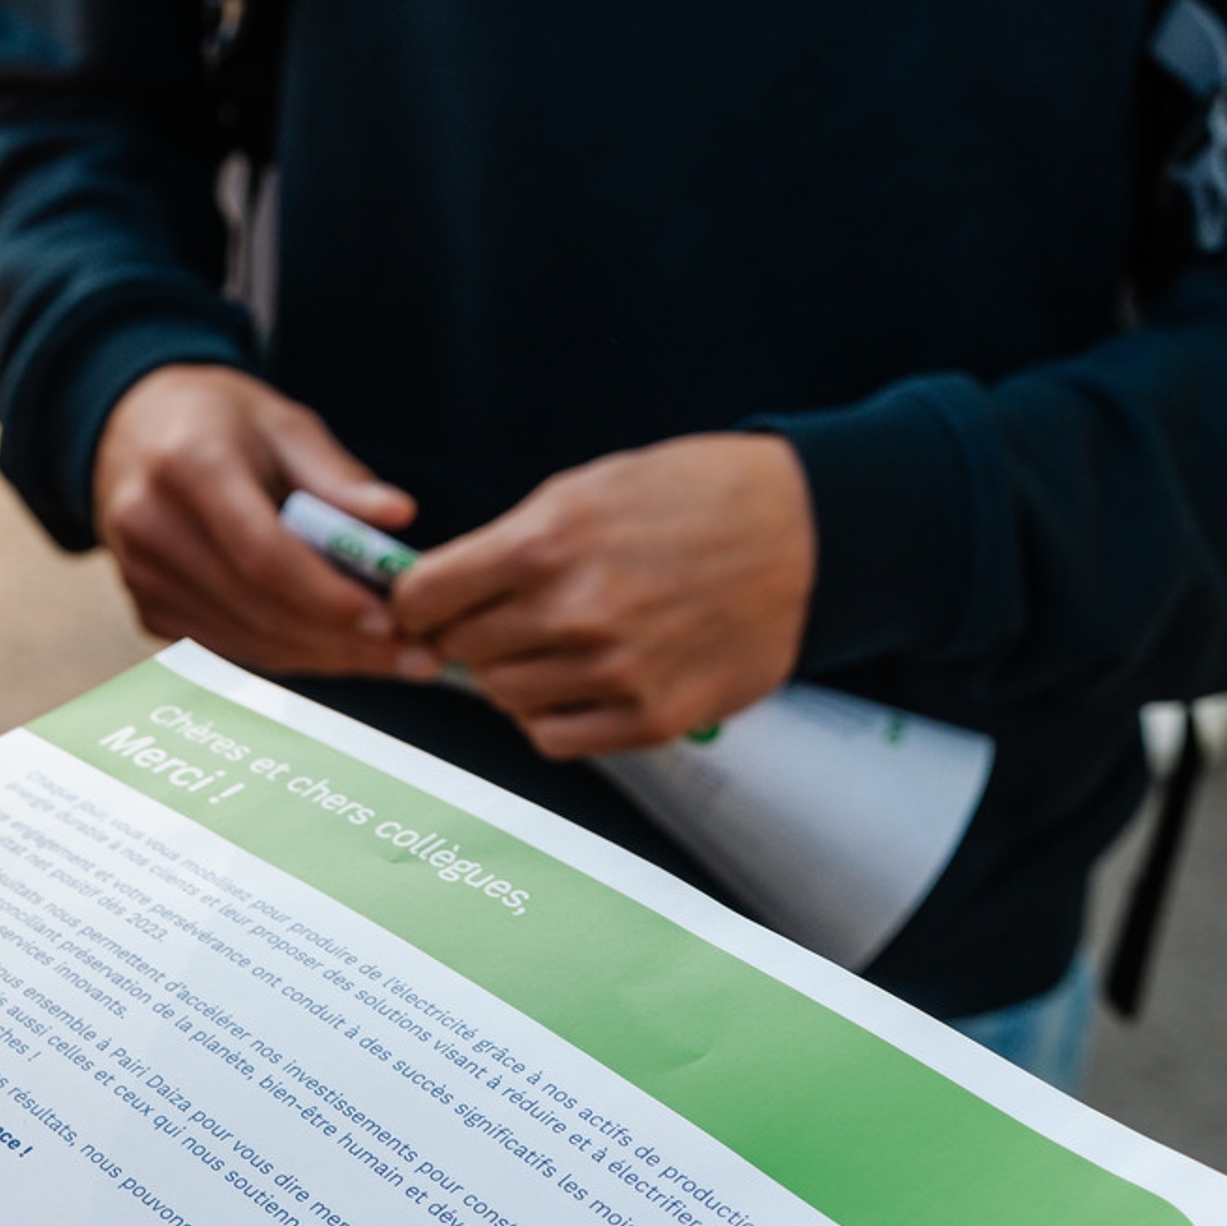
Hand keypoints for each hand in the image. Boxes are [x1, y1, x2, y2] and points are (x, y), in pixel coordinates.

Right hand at [91, 365, 445, 683]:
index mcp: (188, 466)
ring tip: (392, 658)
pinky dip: (290, 654)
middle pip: (258, 607)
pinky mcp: (146, 609)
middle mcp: (151, 527)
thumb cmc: (220, 421)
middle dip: (344, 640)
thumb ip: (339, 477)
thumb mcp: (283, 424)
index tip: (391, 620)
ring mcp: (141, 576)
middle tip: (416, 656)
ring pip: (248, 640)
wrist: (131, 431)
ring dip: (325, 657)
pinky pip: (229, 648)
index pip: (263, 554)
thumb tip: (400, 517)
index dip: (327, 597)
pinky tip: (338, 649)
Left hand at [390, 433, 815, 757]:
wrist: (807, 532)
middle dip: (468, 635)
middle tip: (501, 620)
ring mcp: (613, 671)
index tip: (431, 603)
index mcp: (547, 543)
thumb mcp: (590, 487)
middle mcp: (574, 612)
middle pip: (461, 651)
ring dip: (512, 675)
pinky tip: (576, 683)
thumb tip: (439, 591)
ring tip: (553, 644)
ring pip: (503, 697)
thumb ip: (510, 542)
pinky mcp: (652, 716)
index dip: (419, 601)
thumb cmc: (696, 497)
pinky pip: (554, 738)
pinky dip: (551, 716)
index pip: (424, 598)